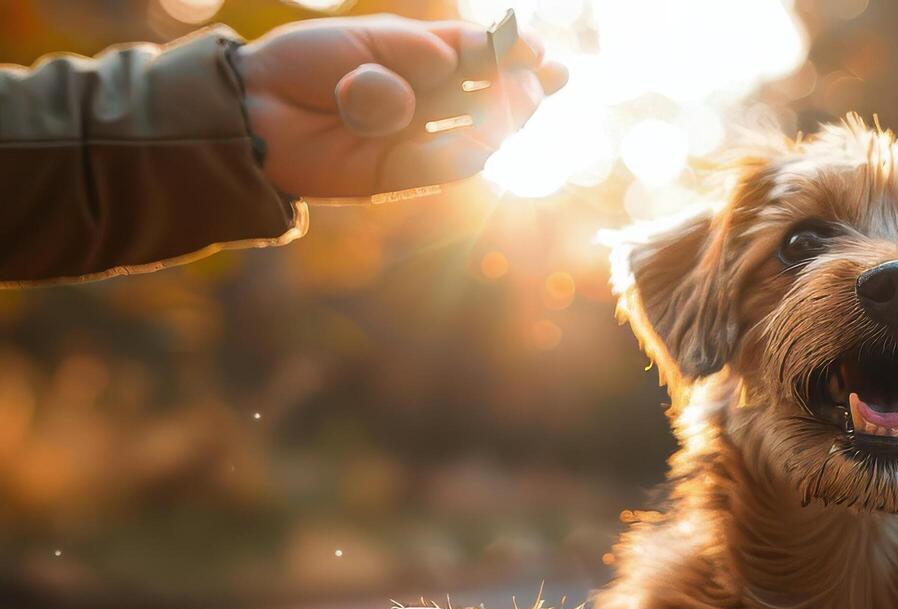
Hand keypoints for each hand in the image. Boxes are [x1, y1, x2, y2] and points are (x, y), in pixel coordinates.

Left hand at [234, 15, 567, 198]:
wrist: (256, 108)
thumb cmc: (306, 63)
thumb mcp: (369, 40)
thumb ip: (418, 48)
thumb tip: (464, 58)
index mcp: (427, 64)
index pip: (486, 60)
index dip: (515, 55)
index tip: (537, 51)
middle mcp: (432, 105)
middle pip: (498, 100)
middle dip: (524, 88)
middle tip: (538, 77)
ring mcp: (424, 141)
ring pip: (486, 135)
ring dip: (506, 116)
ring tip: (517, 94)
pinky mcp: (407, 176)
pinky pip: (450, 165)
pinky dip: (467, 149)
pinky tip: (487, 136)